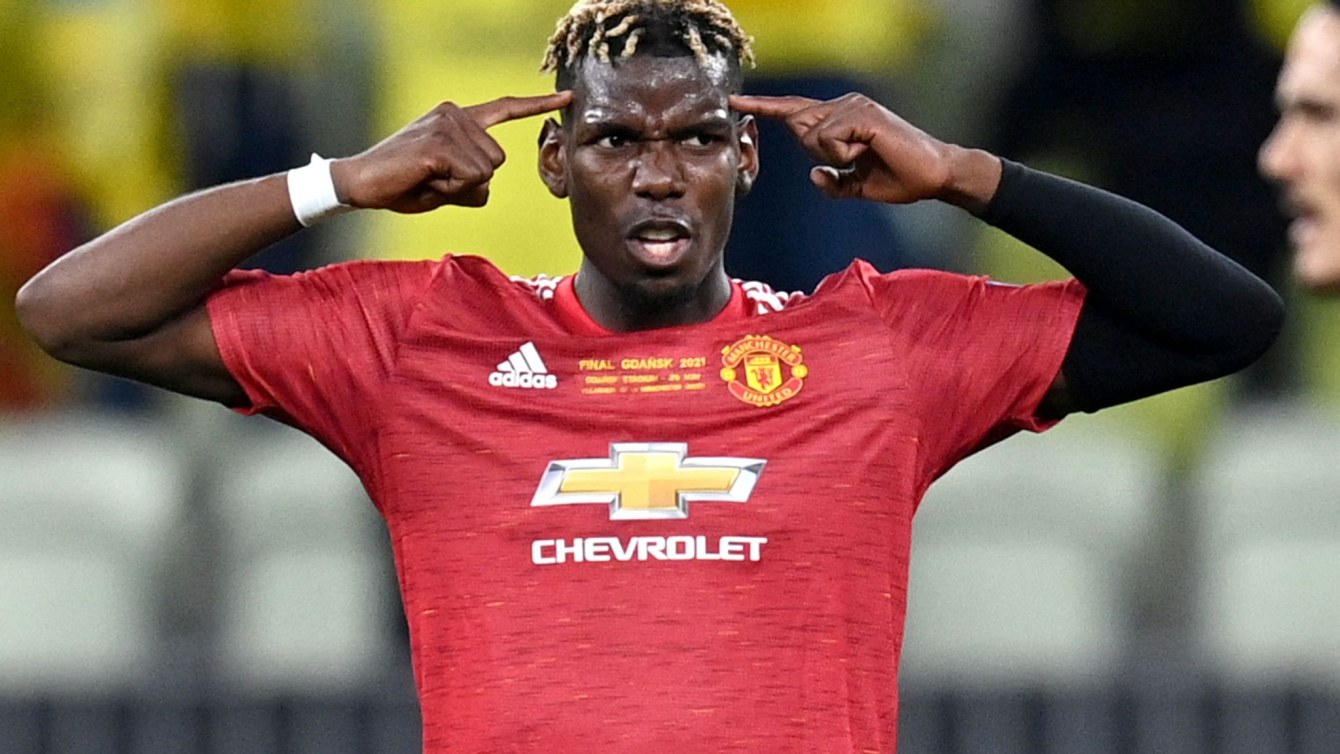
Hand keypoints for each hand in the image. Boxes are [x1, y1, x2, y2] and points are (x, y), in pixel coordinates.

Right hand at [331, 91, 572, 213]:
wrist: (360, 183)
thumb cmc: (403, 184)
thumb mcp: (446, 184)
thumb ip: (472, 179)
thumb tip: (486, 185)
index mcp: (458, 118)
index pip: (504, 108)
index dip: (537, 105)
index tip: (566, 99)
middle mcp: (455, 114)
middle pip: (497, 162)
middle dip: (471, 183)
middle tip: (435, 181)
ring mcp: (447, 125)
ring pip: (486, 172)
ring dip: (459, 188)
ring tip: (428, 180)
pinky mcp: (439, 144)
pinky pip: (470, 179)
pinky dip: (450, 190)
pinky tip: (425, 180)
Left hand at [730, 93, 1000, 209]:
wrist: (934, 176)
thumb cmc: (900, 179)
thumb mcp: (857, 187)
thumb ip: (833, 182)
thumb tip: (815, 174)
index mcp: (841, 117)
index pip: (795, 110)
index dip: (763, 107)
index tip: (733, 101)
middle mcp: (844, 104)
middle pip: (799, 124)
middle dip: (818, 150)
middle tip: (859, 159)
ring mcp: (854, 106)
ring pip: (813, 135)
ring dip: (838, 157)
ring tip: (869, 156)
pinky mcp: (862, 114)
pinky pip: (830, 139)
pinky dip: (846, 154)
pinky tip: (869, 152)